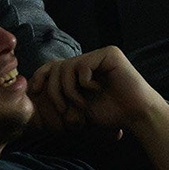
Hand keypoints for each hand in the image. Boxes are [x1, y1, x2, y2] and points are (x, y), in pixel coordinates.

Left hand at [27, 46, 167, 134]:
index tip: (35, 92)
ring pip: (67, 67)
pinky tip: (97, 90)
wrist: (137, 116)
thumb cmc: (110, 114)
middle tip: (64, 109)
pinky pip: (83, 66)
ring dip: (69, 91)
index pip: (53, 66)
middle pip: (57, 67)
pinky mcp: (110, 54)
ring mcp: (100, 55)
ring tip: (81, 105)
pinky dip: (85, 83)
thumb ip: (60, 98)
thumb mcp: (77, 108)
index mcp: (82, 69)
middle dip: (55, 91)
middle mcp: (90, 59)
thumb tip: (31, 92)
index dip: (41, 76)